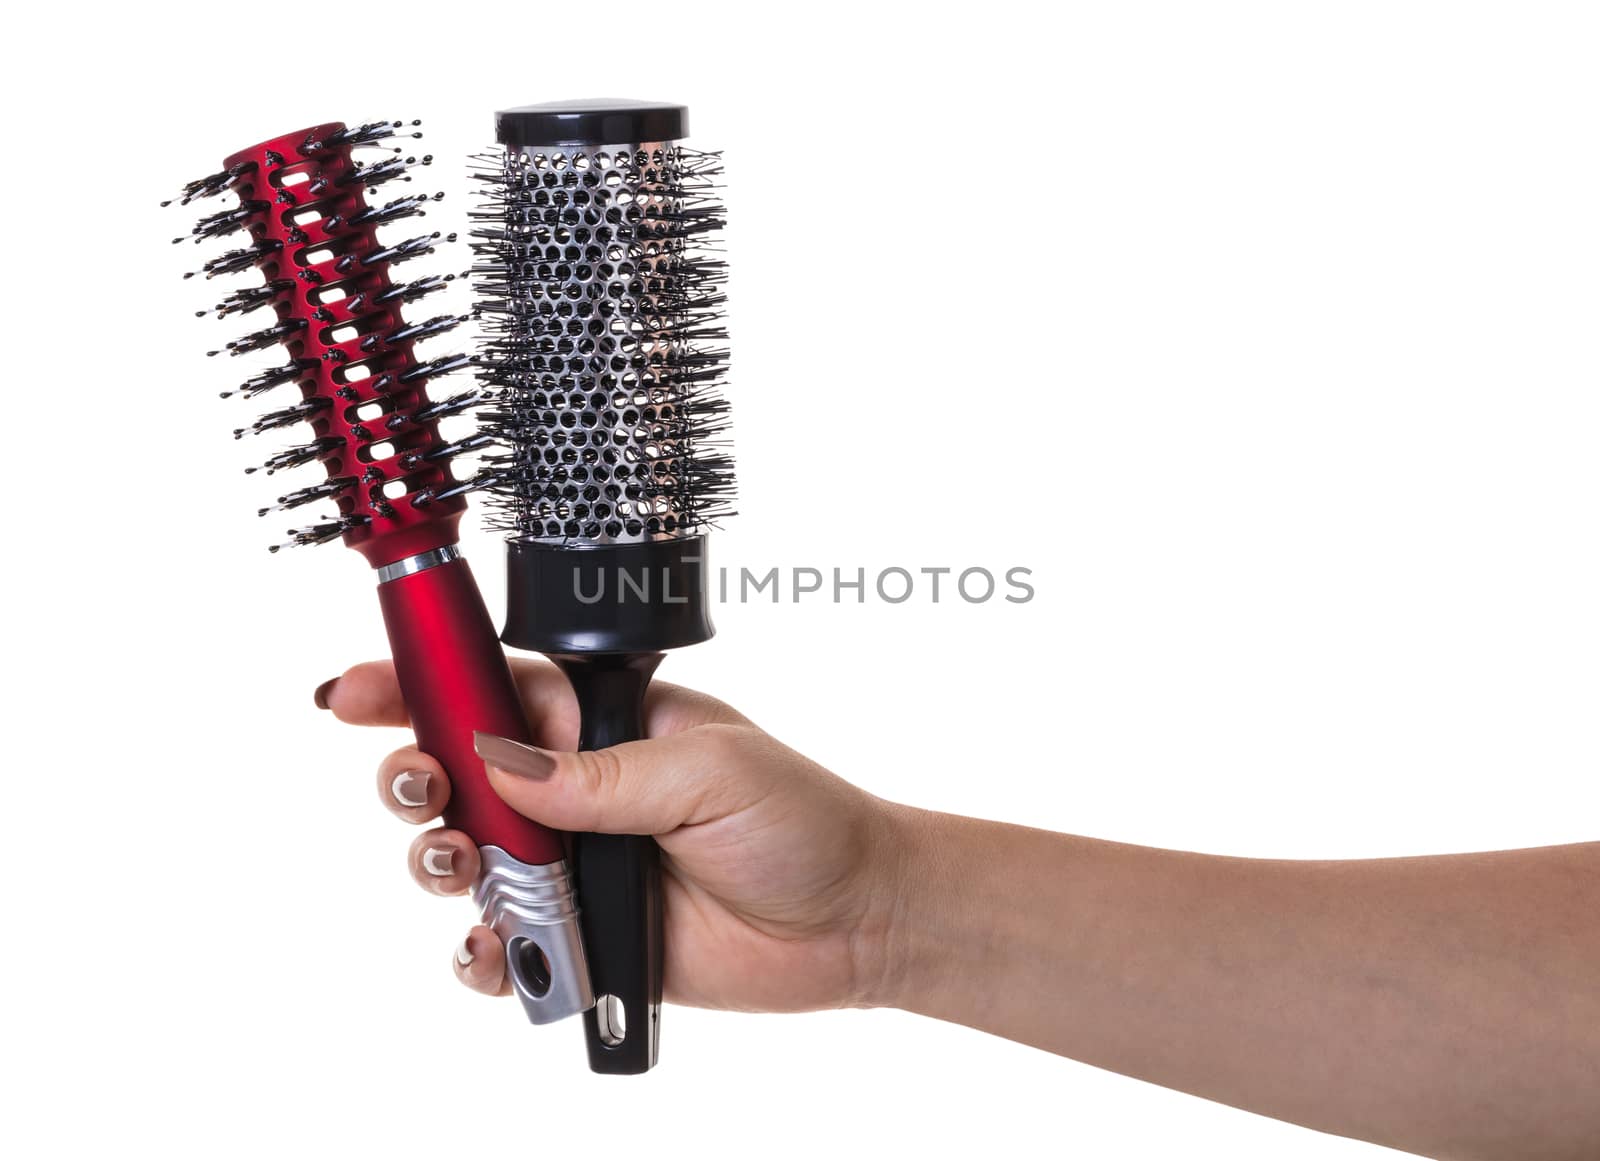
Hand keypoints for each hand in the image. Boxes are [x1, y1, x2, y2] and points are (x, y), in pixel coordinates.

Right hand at [319, 659, 912, 1012]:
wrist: (853, 920)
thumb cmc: (801, 821)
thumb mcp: (709, 771)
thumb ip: (601, 775)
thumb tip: (502, 764)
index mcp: (602, 727)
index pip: (493, 695)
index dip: (417, 689)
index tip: (353, 694)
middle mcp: (575, 792)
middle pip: (456, 777)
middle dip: (413, 779)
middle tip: (422, 792)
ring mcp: (574, 867)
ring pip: (465, 860)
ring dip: (440, 863)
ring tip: (466, 866)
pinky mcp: (583, 940)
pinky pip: (505, 948)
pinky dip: (485, 953)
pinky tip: (496, 948)